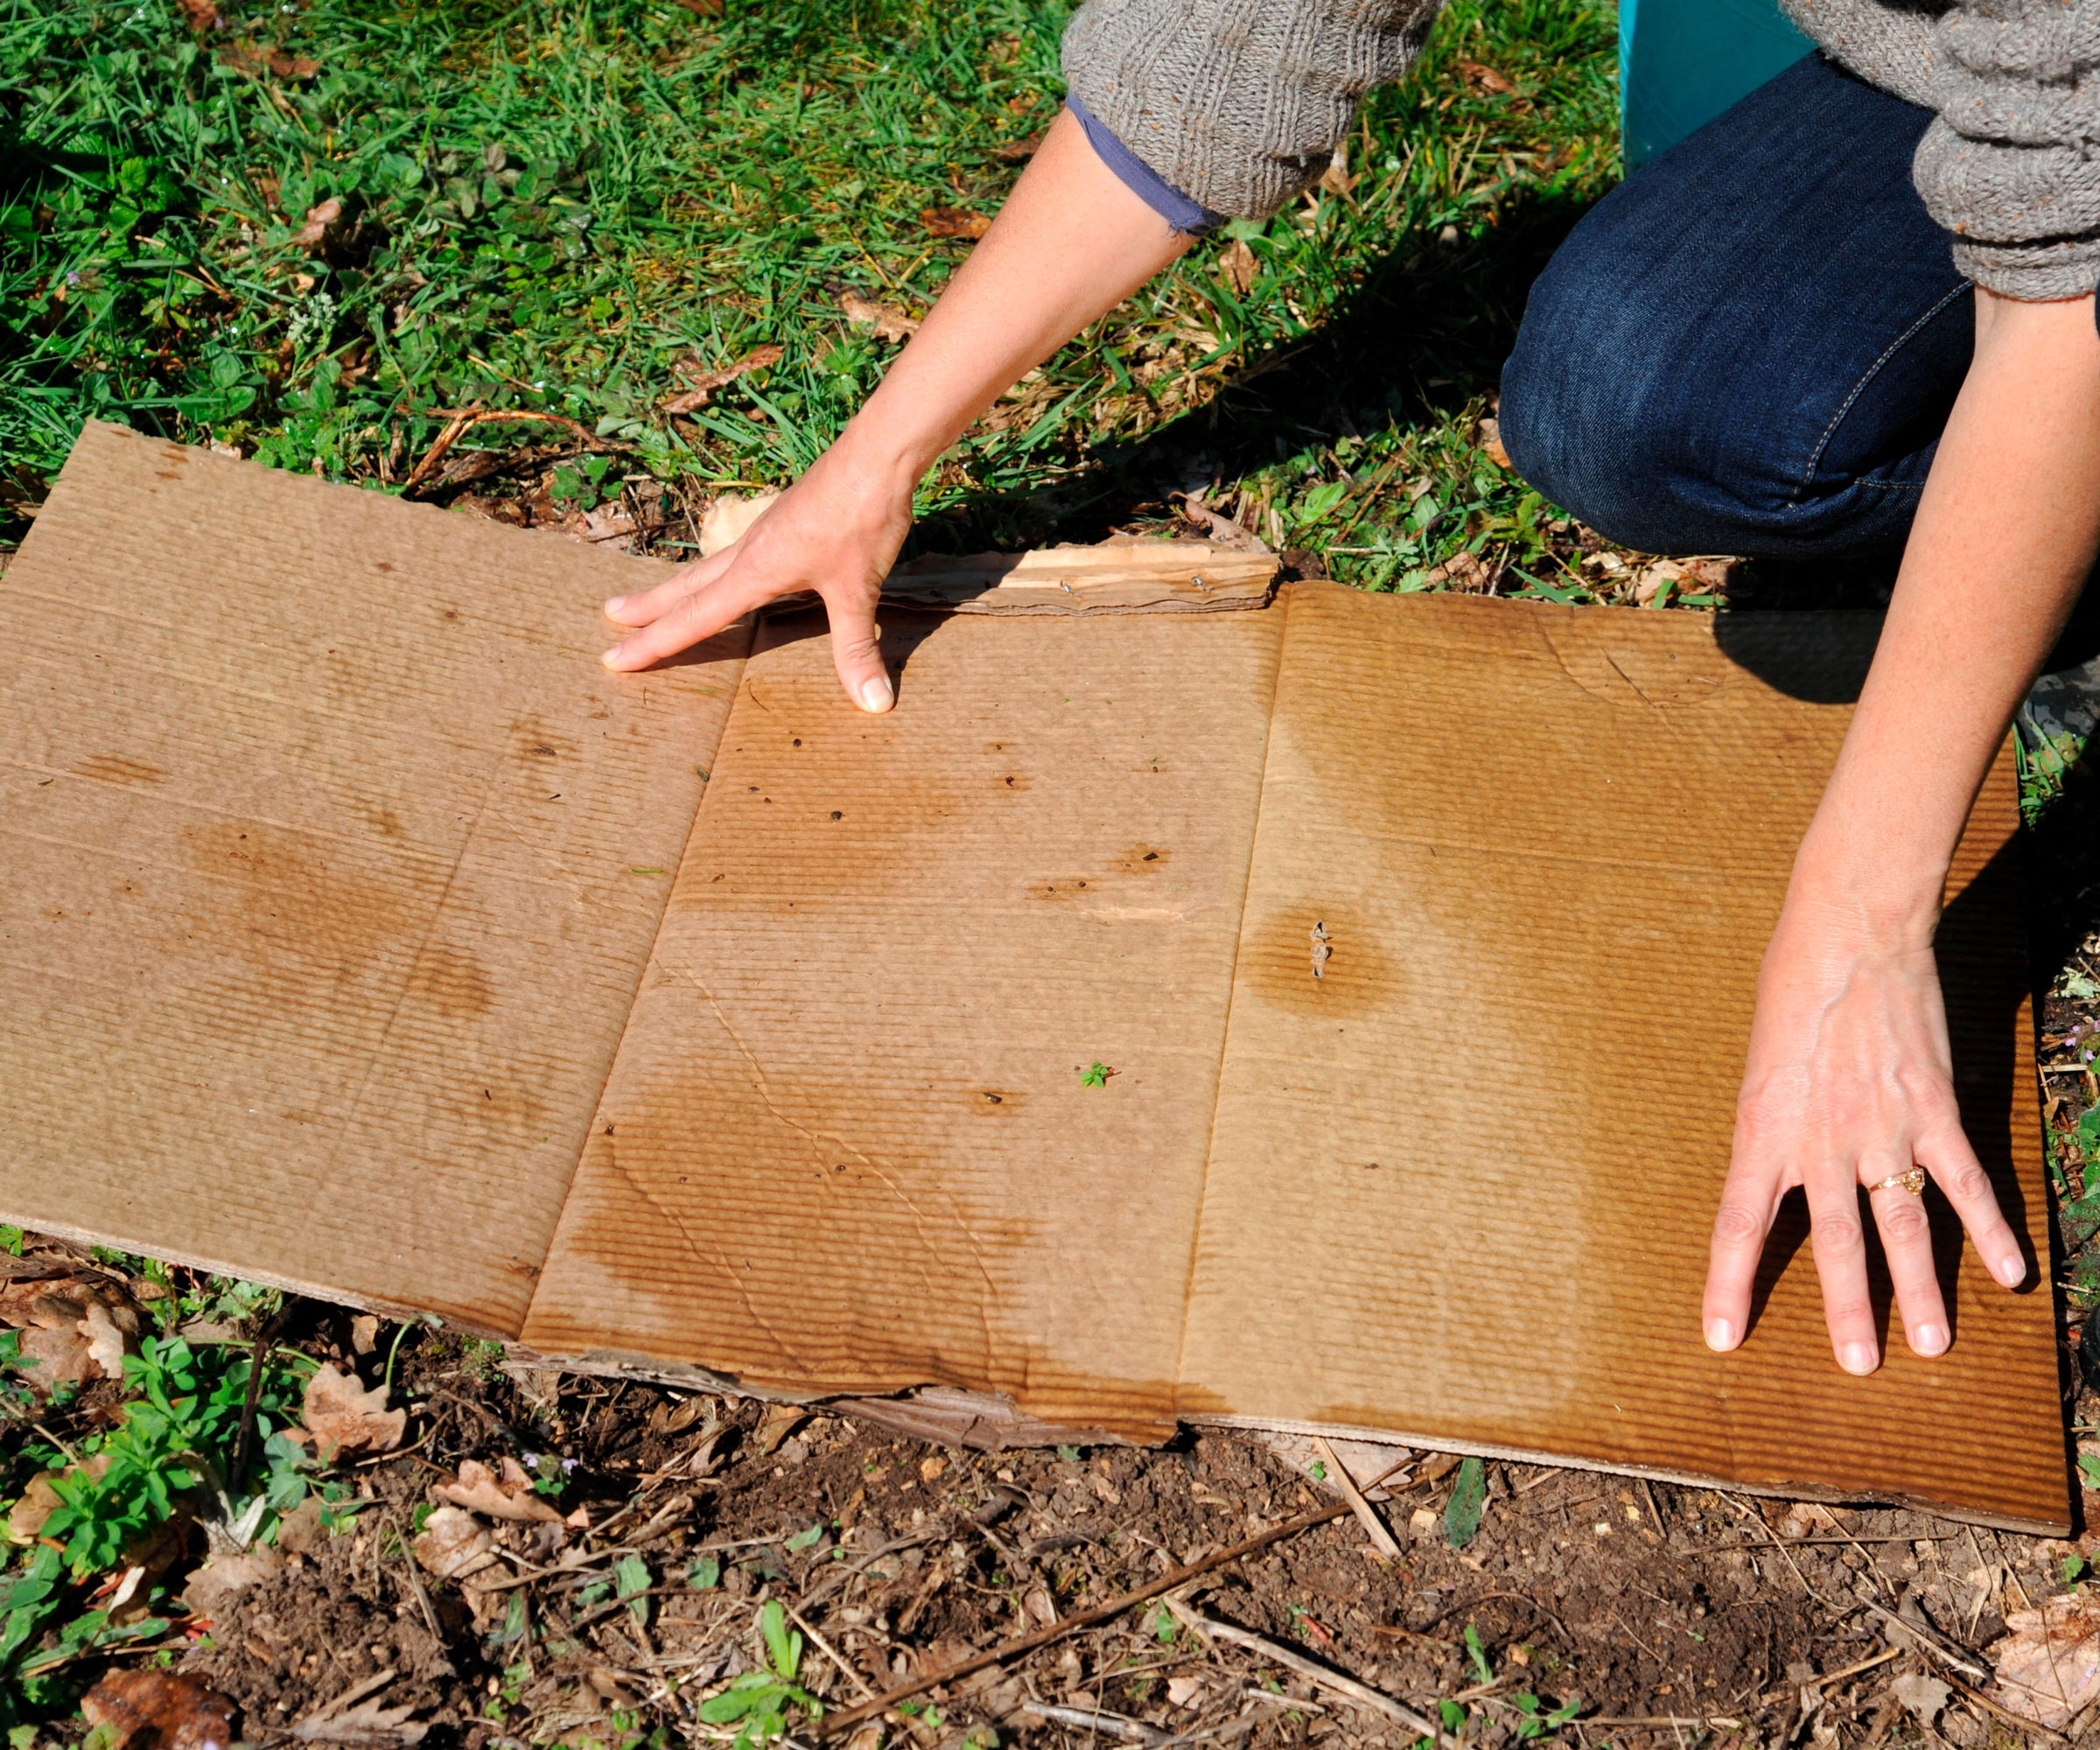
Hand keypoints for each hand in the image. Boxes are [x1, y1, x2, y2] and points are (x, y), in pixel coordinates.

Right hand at [599, 107, 1192, 708]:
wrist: (878, 455)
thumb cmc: (864, 518)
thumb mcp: (859, 590)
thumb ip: (857, 649)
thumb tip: (872, 705)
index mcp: (755, 572)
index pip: (694, 618)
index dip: (655, 644)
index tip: (614, 660)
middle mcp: (749, 551)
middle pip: (686, 586)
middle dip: (647, 609)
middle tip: (608, 620)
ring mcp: (764, 533)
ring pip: (705, 567)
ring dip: (675, 586)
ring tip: (651, 598)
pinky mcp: (784, 521)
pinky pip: (734, 554)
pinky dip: (712, 570)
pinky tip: (726, 572)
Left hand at [1703, 892, 2026, 1372]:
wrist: (1849, 936)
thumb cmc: (1790, 993)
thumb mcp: (1759, 1067)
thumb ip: (1774, 1129)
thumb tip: (1784, 1175)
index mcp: (1762, 1130)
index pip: (1739, 1224)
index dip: (1730, 1283)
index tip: (1721, 1338)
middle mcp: (1821, 1140)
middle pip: (1835, 1241)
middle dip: (1847, 1308)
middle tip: (1858, 1366)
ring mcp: (1882, 1127)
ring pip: (1904, 1223)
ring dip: (1921, 1287)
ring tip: (1931, 1346)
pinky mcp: (1933, 1108)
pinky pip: (1965, 1180)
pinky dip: (1990, 1228)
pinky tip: (2009, 1274)